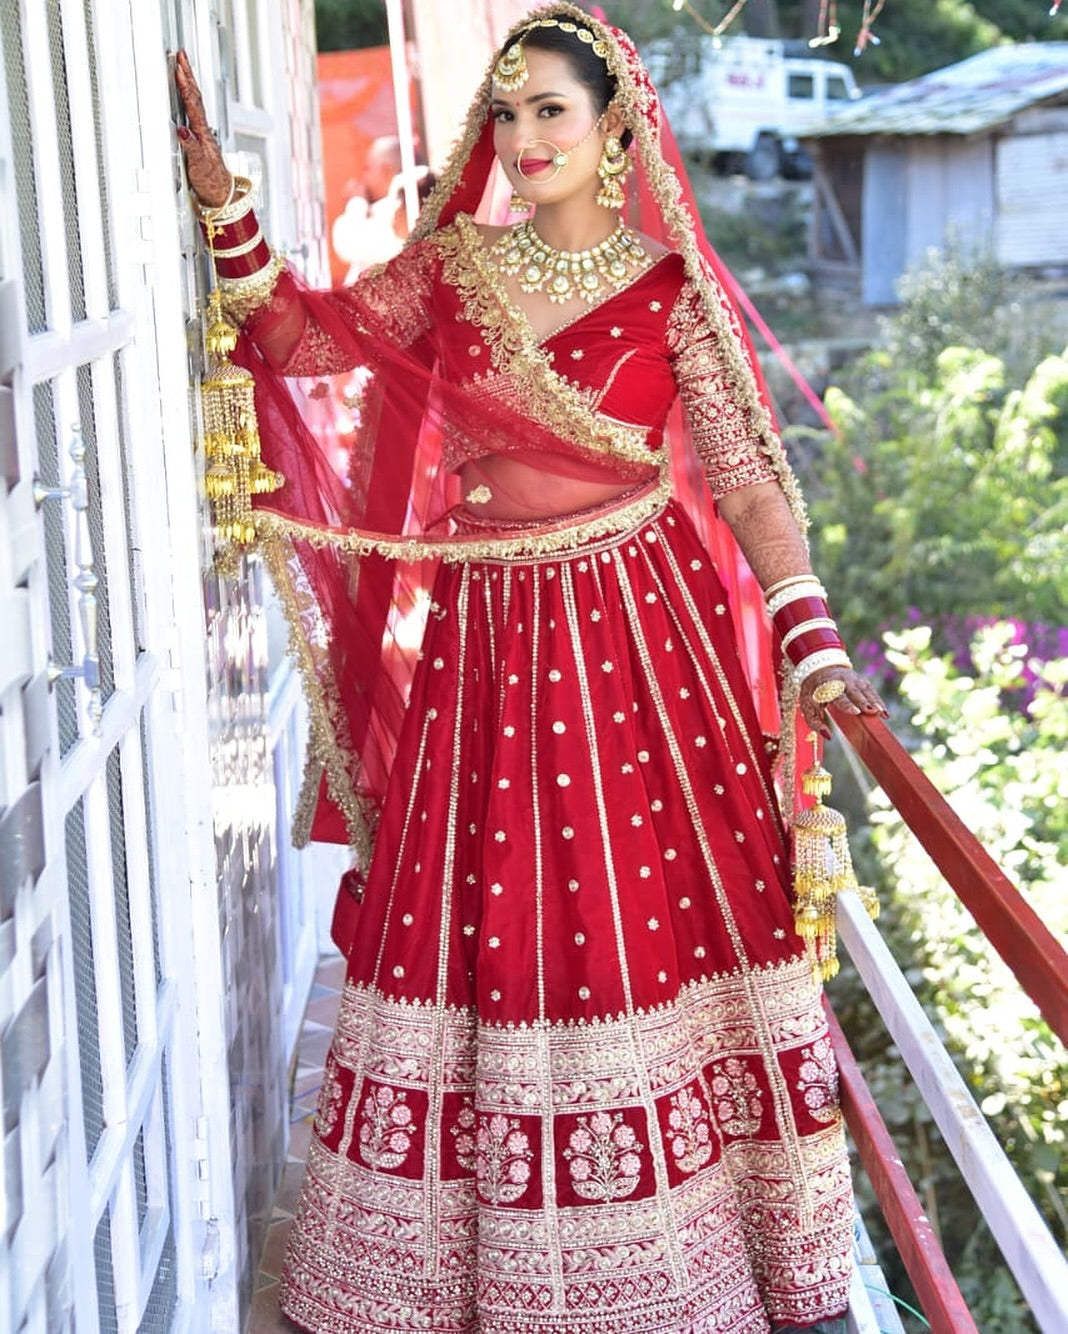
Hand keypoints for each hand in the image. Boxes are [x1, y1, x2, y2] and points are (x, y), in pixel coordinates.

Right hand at [174, 50, 231, 206]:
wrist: (221, 194)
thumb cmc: (211, 181)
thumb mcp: (199, 165)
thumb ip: (191, 147)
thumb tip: (182, 130)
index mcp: (202, 133)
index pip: (193, 103)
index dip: (185, 85)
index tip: (179, 66)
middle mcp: (203, 130)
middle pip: (195, 97)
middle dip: (188, 74)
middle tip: (181, 54)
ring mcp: (201, 133)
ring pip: (195, 101)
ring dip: (188, 82)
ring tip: (182, 67)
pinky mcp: (199, 138)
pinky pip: (192, 111)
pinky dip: (188, 97)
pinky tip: (185, 94)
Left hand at [800, 666, 887, 737]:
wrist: (819, 669)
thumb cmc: (814, 693)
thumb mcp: (807, 706)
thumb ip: (815, 722)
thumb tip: (828, 736)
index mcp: (826, 687)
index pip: (837, 696)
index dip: (847, 704)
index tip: (857, 711)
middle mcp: (841, 681)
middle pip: (854, 691)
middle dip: (864, 701)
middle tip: (874, 712)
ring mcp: (853, 679)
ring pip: (865, 690)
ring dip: (875, 701)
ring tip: (883, 713)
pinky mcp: (861, 681)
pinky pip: (871, 690)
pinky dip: (878, 700)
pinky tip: (885, 712)